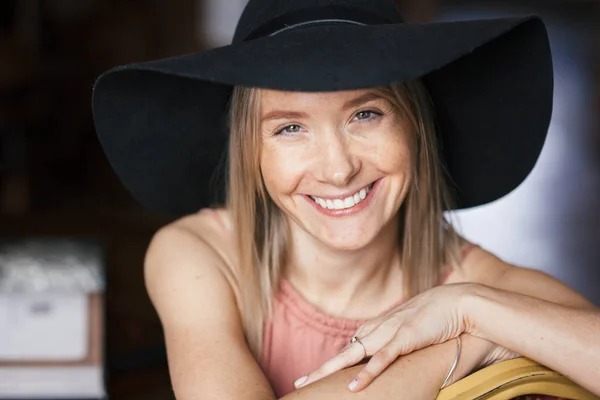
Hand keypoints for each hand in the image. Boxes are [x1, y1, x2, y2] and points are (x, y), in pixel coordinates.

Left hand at [295, 283, 512, 391]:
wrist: (462, 301)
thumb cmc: (442, 316)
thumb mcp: (416, 331)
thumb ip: (403, 342)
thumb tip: (396, 356)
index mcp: (382, 327)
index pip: (353, 346)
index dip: (335, 360)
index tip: (318, 372)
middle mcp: (380, 328)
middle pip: (345, 351)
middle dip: (322, 368)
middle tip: (300, 381)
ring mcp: (390, 332)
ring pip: (353, 354)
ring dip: (330, 370)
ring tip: (309, 383)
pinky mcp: (405, 338)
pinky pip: (382, 359)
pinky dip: (367, 373)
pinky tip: (353, 386)